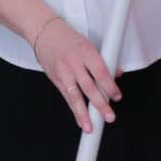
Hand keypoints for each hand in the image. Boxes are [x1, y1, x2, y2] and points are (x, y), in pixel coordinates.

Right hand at [33, 17, 119, 133]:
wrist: (43, 33)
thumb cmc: (68, 38)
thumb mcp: (88, 45)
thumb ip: (102, 61)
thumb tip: (117, 74)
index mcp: (86, 52)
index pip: (101, 73)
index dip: (110, 87)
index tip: (117, 97)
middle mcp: (74, 63)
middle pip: (89, 88)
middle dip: (100, 105)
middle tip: (109, 116)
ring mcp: (63, 73)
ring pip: (75, 97)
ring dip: (84, 114)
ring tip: (91, 126)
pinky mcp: (56, 80)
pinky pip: (66, 98)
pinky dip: (74, 111)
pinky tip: (80, 120)